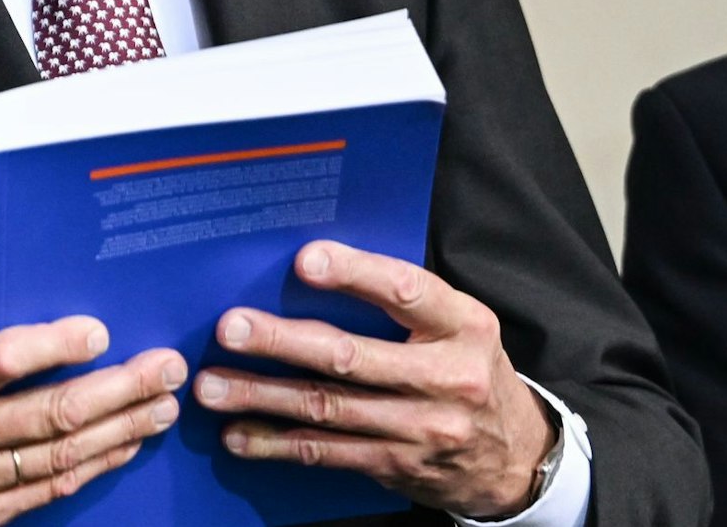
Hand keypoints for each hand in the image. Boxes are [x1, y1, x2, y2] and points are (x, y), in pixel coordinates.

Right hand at [0, 317, 184, 526]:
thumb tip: (46, 332)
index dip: (55, 345)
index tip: (100, 332)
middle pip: (50, 413)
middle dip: (118, 389)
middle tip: (164, 369)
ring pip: (60, 456)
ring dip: (121, 430)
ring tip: (161, 407)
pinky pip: (50, 490)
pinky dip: (94, 466)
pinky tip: (125, 445)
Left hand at [193, 240, 554, 519]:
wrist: (515, 456)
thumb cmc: (466, 367)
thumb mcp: (457, 324)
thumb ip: (398, 299)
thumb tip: (307, 265)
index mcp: (463, 325)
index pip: (406, 291)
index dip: (354, 274)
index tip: (303, 261)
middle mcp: (446, 377)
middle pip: (351, 358)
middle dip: (282, 342)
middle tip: (229, 328)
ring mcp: (422, 428)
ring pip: (328, 408)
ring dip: (262, 396)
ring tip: (210, 386)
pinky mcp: (397, 465)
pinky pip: (327, 453)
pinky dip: (277, 443)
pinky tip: (237, 435)